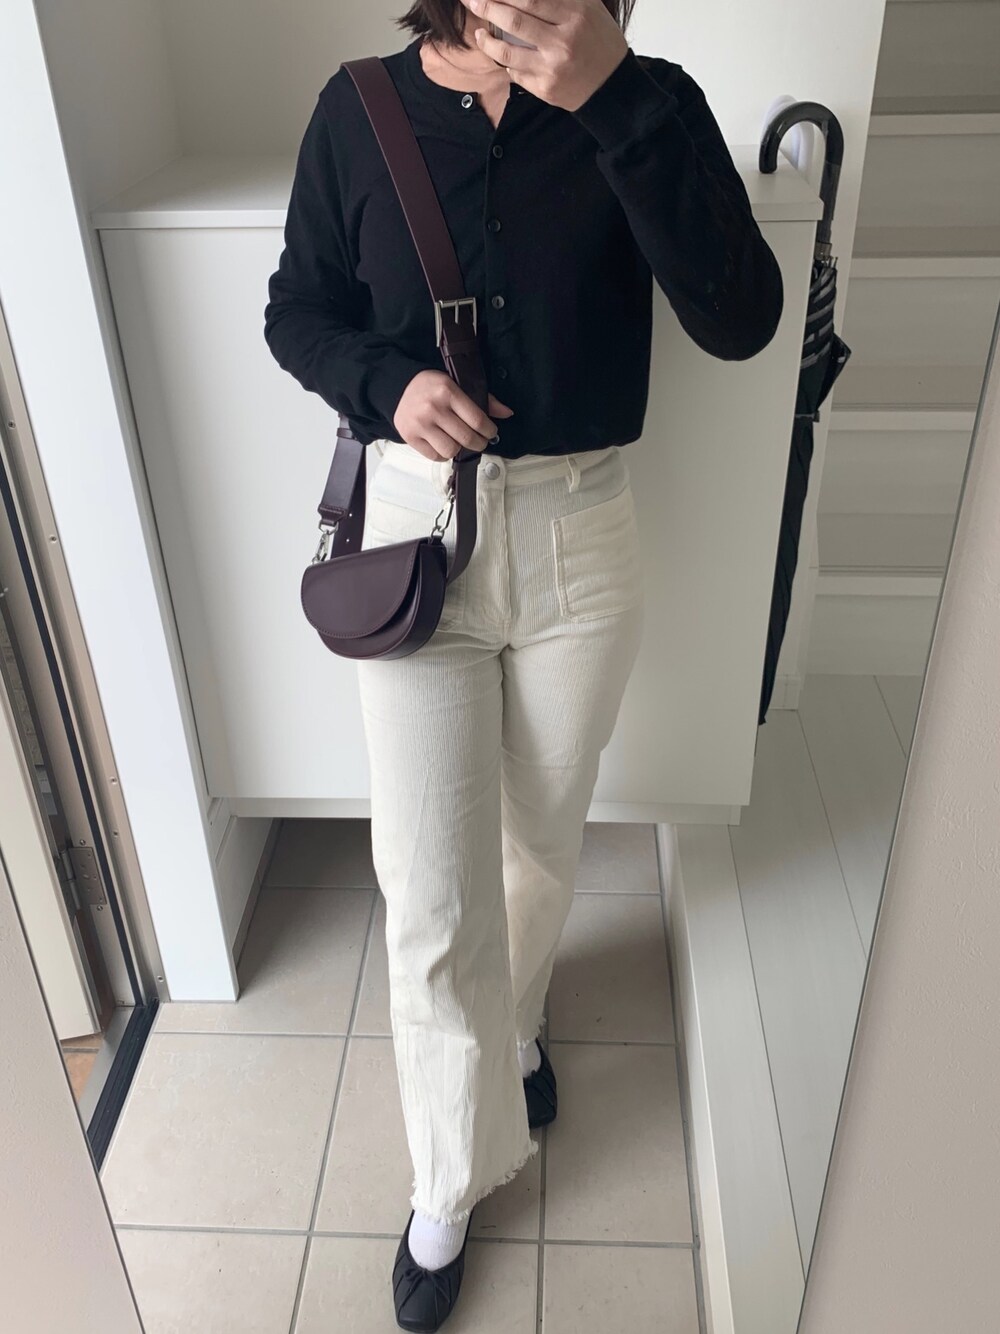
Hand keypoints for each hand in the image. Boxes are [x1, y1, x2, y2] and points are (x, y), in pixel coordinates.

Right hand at [393, 370, 514, 460]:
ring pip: (451, 450)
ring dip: (459, 449)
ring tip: (459, 441)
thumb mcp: (457, 384)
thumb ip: (482, 399)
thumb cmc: (431, 386)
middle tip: (479, 441)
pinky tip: (444, 443)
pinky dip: (443, 454)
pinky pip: (435, 456)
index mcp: (447, 392)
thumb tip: (507, 413)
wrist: (399, 387)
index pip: (477, 420)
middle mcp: (433, 408)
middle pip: (466, 438)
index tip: (491, 432)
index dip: (489, 431)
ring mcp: (420, 424)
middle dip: (479, 443)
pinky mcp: (410, 436)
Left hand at [458, 0, 628, 111]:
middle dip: (487, 7)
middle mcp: (563, 41)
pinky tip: (503, 54)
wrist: (612, 87)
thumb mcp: (589, 8)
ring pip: (508, 51)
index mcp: (575, 15)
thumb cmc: (599, 42)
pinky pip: (516, 73)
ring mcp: (552, 67)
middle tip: (471, 1)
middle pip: (515, 20)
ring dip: (488, 41)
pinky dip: (506, 62)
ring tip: (480, 32)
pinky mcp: (545, 88)